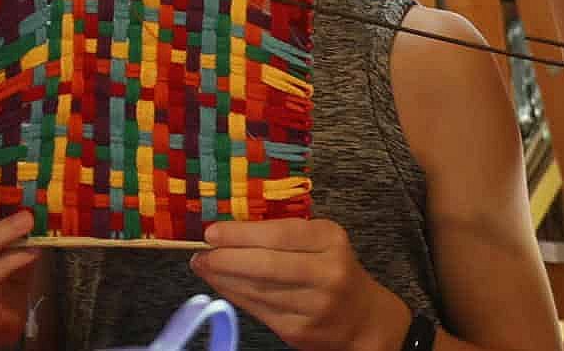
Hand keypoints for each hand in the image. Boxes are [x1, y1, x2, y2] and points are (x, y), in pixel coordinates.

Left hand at [193, 218, 409, 350]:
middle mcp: (326, 273)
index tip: (212, 232)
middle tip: (201, 253)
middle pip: (266, 265)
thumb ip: (283, 234)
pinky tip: (223, 285)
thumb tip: (229, 232)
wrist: (363, 318)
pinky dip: (236, 296)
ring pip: (258, 290)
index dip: (241, 234)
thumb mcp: (321, 240)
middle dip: (226, 259)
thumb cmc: (333, 268)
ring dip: (225, 279)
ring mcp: (314, 306)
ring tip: (205, 266)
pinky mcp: (300, 331)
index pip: (279, 234)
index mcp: (330, 241)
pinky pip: (259, 311)